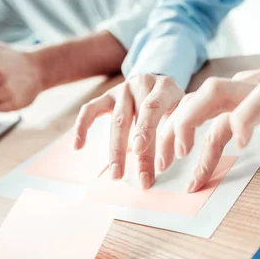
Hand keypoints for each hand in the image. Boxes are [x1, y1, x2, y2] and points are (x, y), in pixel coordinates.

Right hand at [74, 74, 184, 188]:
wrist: (161, 84)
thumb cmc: (175, 104)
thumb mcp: (182, 113)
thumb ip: (176, 134)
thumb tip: (163, 166)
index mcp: (164, 87)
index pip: (152, 107)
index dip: (145, 128)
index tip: (138, 151)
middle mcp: (141, 84)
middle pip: (130, 117)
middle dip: (126, 148)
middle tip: (124, 173)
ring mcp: (123, 89)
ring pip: (115, 120)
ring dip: (114, 149)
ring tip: (115, 174)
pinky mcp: (107, 96)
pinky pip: (90, 109)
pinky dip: (82, 126)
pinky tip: (78, 146)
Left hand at [158, 54, 259, 192]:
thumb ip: (242, 126)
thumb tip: (213, 151)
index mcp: (240, 94)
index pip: (196, 109)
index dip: (176, 133)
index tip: (166, 163)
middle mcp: (247, 88)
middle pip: (195, 99)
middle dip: (173, 130)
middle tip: (164, 163)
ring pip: (215, 94)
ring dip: (193, 124)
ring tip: (187, 155)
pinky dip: (244, 120)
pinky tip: (240, 144)